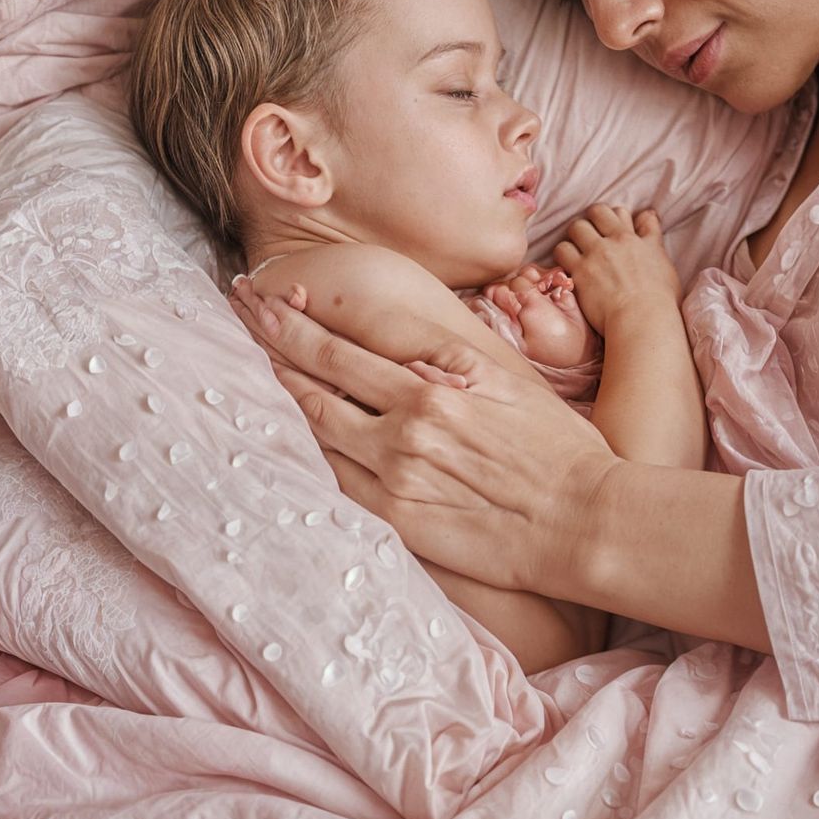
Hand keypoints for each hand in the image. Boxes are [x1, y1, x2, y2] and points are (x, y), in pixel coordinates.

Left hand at [228, 275, 617, 596]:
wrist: (582, 518)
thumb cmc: (557, 446)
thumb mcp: (508, 381)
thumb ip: (450, 361)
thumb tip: (402, 348)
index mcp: (433, 384)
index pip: (343, 345)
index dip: (296, 321)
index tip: (266, 298)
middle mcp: (406, 424)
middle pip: (315, 380)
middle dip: (271, 342)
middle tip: (236, 312)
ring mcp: (396, 475)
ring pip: (315, 430)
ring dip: (277, 395)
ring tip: (246, 368)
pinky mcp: (398, 521)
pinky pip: (333, 483)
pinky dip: (303, 455)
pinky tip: (281, 440)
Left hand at [552, 205, 679, 335]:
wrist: (643, 319)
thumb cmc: (659, 296)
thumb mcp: (661, 258)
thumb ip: (651, 234)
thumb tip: (648, 214)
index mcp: (632, 238)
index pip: (617, 211)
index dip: (610, 218)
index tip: (609, 229)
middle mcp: (612, 241)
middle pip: (594, 213)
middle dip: (591, 222)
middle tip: (590, 238)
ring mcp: (594, 255)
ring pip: (575, 228)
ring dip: (575, 237)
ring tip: (576, 251)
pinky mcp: (579, 271)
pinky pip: (562, 250)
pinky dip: (563, 255)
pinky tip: (568, 266)